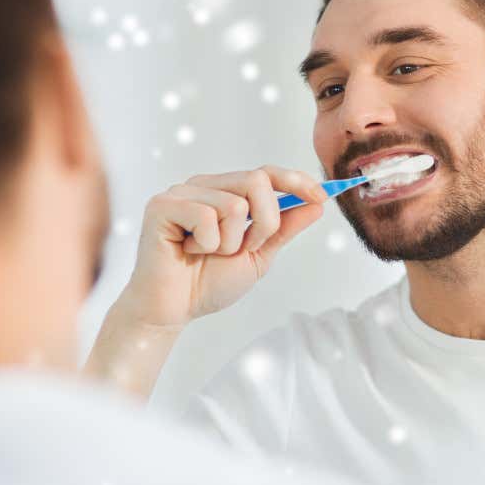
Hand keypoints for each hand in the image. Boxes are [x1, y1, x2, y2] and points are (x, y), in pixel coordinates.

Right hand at [111, 165, 326, 331]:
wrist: (173, 310)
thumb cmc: (207, 283)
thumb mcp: (258, 256)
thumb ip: (284, 229)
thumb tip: (316, 204)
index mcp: (226, 192)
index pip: (266, 173)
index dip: (296, 181)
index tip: (322, 197)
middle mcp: (204, 186)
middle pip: (257, 181)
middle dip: (265, 223)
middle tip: (246, 249)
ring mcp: (181, 192)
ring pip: (234, 204)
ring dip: (231, 242)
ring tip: (208, 253)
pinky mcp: (162, 205)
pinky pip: (206, 216)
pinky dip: (206, 244)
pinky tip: (188, 251)